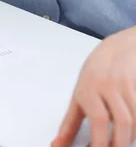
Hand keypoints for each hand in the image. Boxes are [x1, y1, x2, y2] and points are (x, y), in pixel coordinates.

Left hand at [51, 26, 135, 146]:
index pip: (98, 120)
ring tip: (122, 142)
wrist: (118, 46)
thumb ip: (69, 123)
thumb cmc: (96, 72)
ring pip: (134, 120)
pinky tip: (131, 130)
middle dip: (119, 144)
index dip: (100, 144)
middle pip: (121, 122)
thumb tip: (57, 145)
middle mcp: (106, 83)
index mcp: (87, 88)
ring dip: (130, 138)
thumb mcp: (79, 95)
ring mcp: (124, 83)